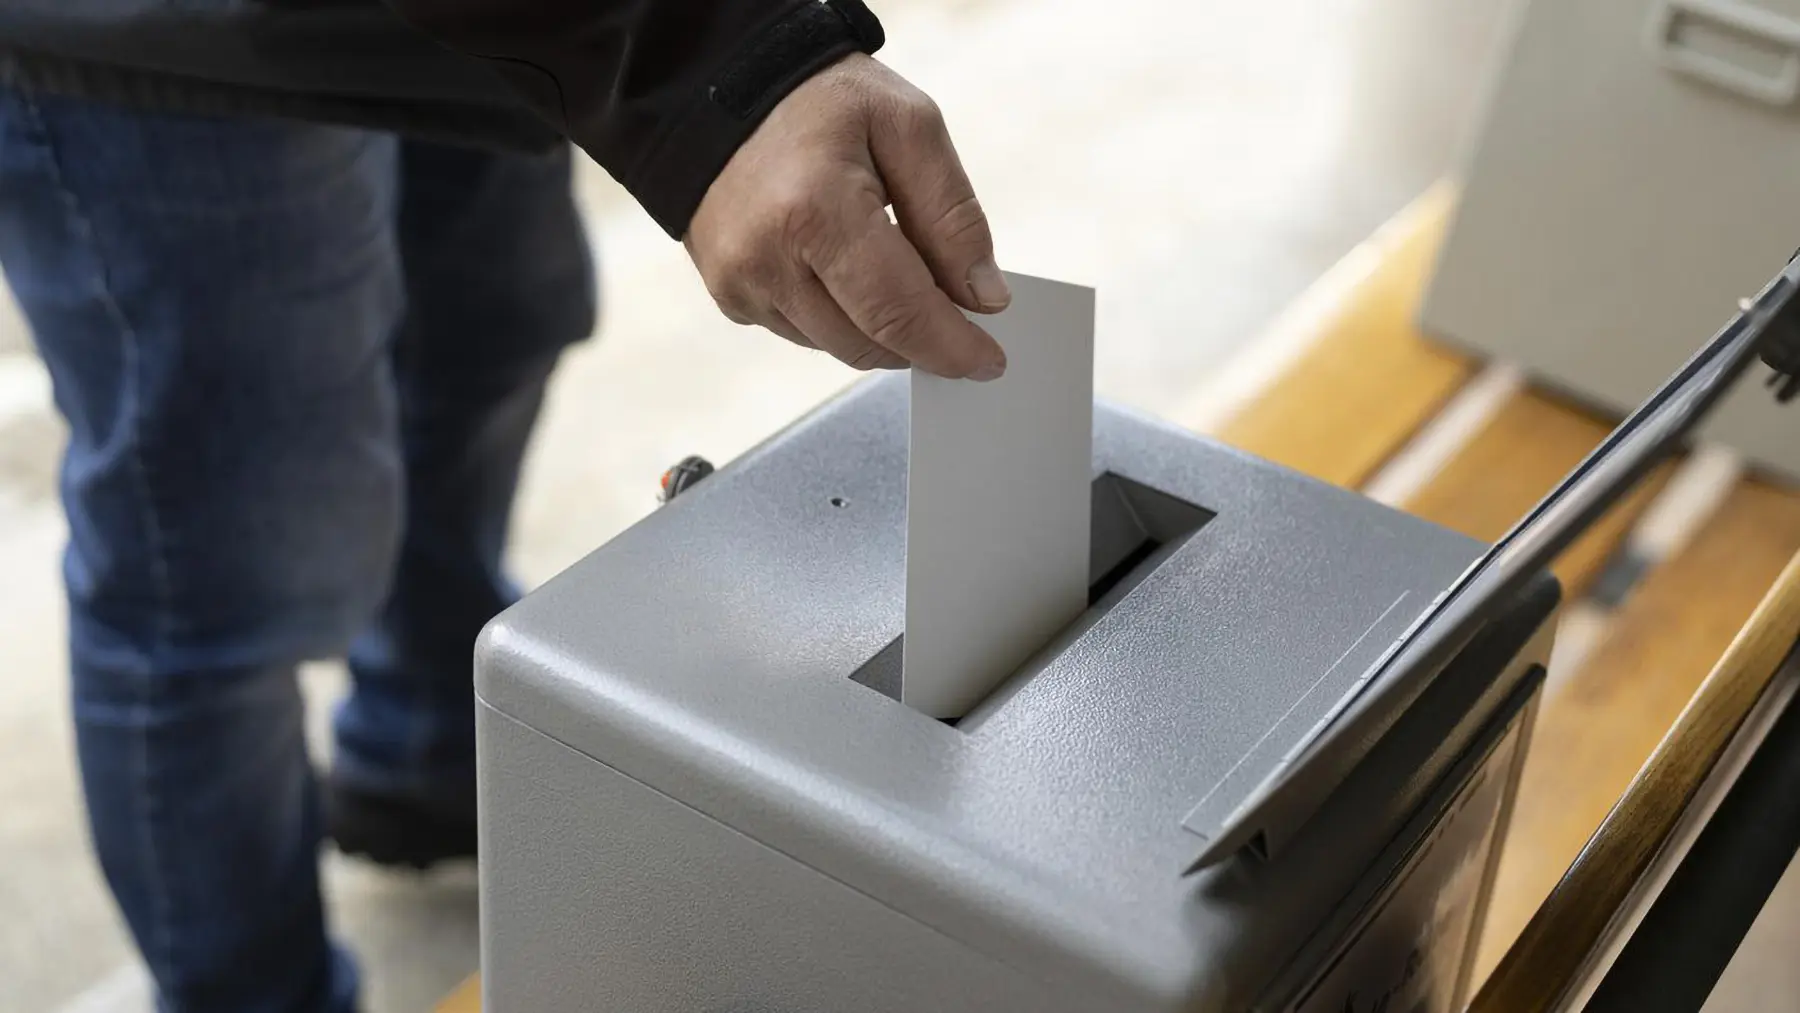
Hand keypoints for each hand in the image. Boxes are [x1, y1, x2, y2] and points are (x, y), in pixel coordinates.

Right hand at [685, 54, 1010, 380]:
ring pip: (839, 347)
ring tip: (891, 265)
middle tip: (954, 306)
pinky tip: (842, 266)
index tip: (988, 361)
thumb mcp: (910, 126)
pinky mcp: (729, 296)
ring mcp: (740, 283)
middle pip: (870, 343)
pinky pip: (805, 334)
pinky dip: (840, 316)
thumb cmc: (822, 99)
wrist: (724, 89)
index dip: (951, 346)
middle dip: (922, 339)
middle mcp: (766, 257)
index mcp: (815, 208)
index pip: (898, 311)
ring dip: (881, 328)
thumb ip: (954, 215)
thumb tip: (983, 299)